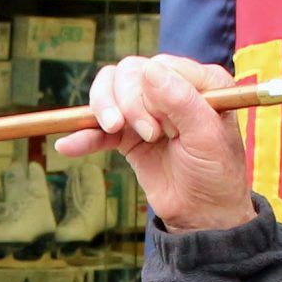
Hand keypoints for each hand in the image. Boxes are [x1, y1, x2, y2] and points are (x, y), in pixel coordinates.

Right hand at [55, 55, 258, 233]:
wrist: (202, 213)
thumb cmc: (215, 173)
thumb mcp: (205, 135)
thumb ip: (180, 100)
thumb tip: (148, 69)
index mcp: (199, 81)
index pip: (157, 67)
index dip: (150, 93)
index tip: (164, 129)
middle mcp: (171, 89)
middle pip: (128, 73)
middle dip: (129, 103)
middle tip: (149, 136)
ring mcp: (146, 111)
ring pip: (109, 90)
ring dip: (103, 109)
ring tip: (113, 131)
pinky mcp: (127, 135)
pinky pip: (97, 127)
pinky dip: (82, 136)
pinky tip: (67, 146)